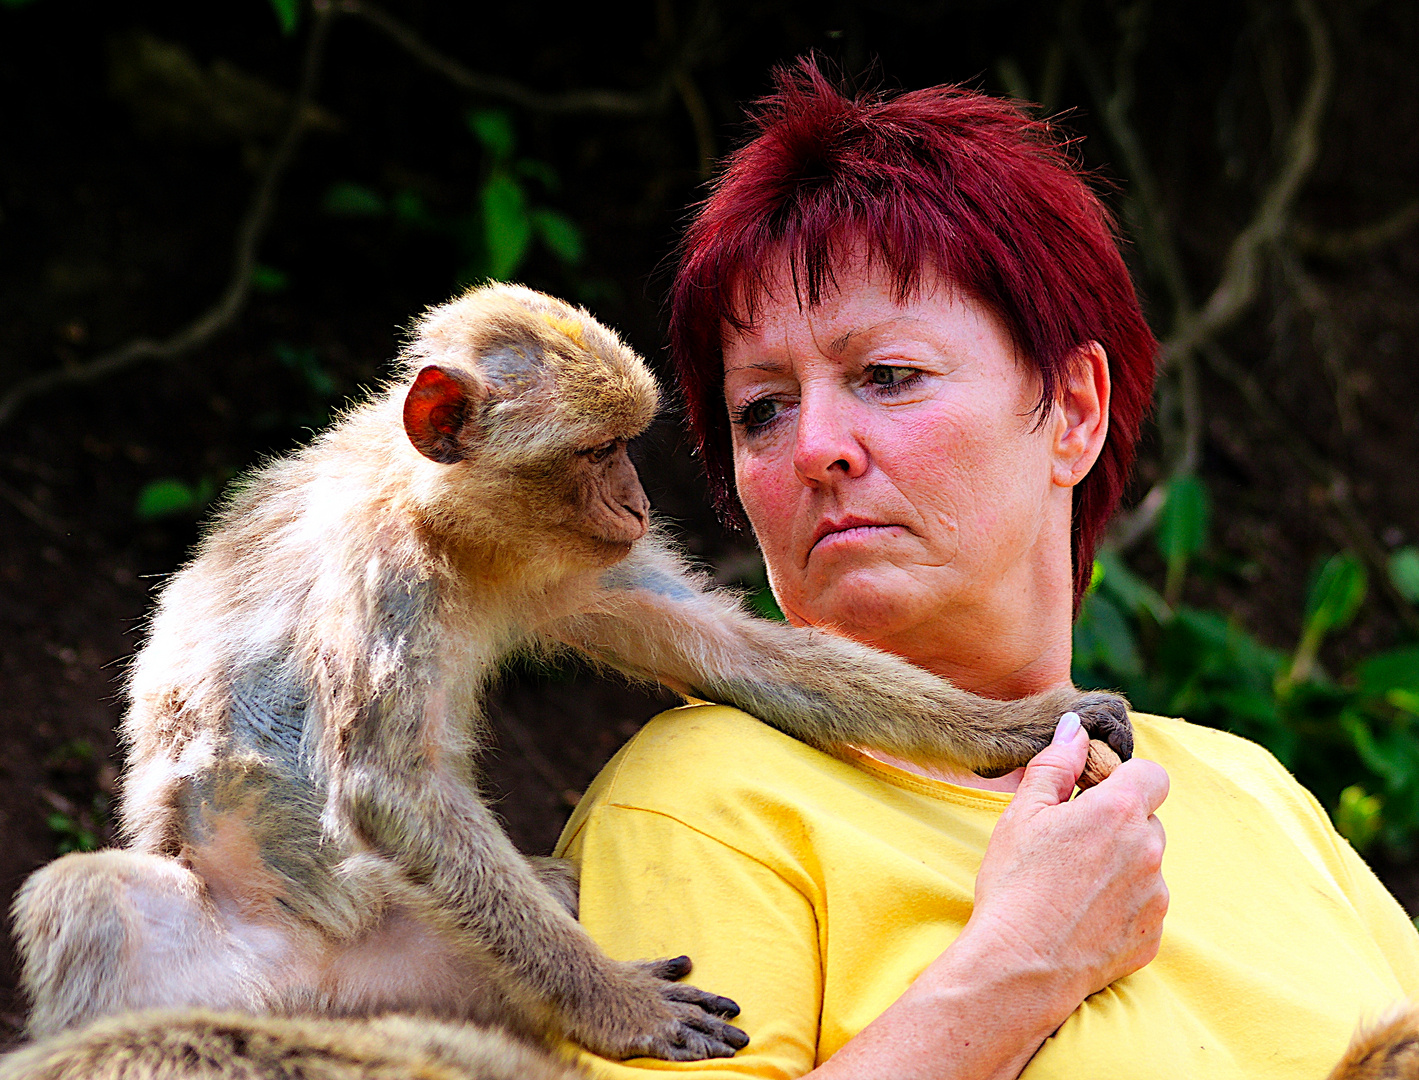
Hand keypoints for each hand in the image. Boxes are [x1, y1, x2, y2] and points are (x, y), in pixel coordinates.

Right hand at [966, 711, 1169, 1015]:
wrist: (1019, 965)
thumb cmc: (1015, 883)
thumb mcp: (1023, 813)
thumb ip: (1056, 764)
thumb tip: (1075, 728)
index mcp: (1119, 812)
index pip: (1153, 775)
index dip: (1126, 779)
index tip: (1094, 794)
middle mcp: (1149, 851)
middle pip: (1147, 821)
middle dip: (1117, 825)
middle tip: (1071, 843)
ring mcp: (1155, 897)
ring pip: (1146, 865)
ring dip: (1120, 866)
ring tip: (1071, 886)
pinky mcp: (1152, 937)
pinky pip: (1144, 907)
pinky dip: (1121, 906)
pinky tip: (1081, 916)